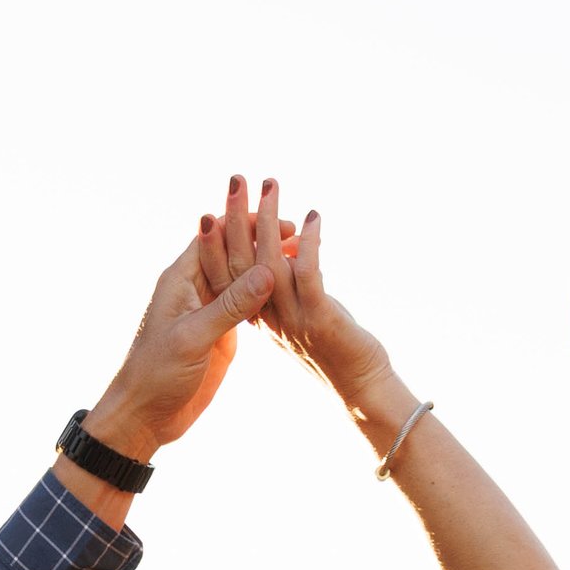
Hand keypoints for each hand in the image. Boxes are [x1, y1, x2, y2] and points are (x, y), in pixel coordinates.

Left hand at [80, 226, 276, 467]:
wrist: (145, 416)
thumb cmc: (155, 374)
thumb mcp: (193, 337)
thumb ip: (229, 305)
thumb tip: (267, 272)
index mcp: (182, 278)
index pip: (216, 234)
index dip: (246, 223)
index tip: (278, 220)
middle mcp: (196, 288)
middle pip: (233, 251)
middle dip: (262, 240)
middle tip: (297, 233)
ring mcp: (210, 310)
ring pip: (242, 277)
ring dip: (268, 265)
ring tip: (300, 254)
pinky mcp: (221, 333)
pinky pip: (246, 306)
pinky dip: (266, 295)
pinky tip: (288, 289)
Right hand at [198, 176, 394, 419]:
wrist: (360, 390)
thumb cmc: (333, 350)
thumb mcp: (299, 316)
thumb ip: (285, 289)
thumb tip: (286, 252)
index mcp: (259, 319)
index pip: (225, 278)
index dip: (214, 245)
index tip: (209, 211)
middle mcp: (270, 320)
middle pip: (241, 264)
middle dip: (237, 220)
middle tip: (236, 180)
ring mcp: (293, 320)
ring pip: (269, 265)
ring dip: (270, 221)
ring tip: (270, 184)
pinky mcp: (320, 320)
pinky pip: (308, 275)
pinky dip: (310, 243)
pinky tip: (313, 218)